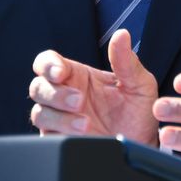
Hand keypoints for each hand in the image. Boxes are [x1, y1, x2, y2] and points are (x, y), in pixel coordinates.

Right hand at [28, 29, 158, 145]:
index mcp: (78, 76)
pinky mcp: (61, 140)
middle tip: (80, 101)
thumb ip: (126, 61)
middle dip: (54, 93)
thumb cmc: (139, 112)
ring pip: (39, 112)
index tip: (60, 72)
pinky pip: (47, 136)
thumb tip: (121, 35)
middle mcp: (64, 95)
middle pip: (38, 87)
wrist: (142, 146)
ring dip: (59, 116)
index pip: (48, 62)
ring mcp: (61, 119)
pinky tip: (82, 135)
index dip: (48, 65)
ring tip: (85, 124)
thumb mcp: (138, 84)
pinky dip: (61, 133)